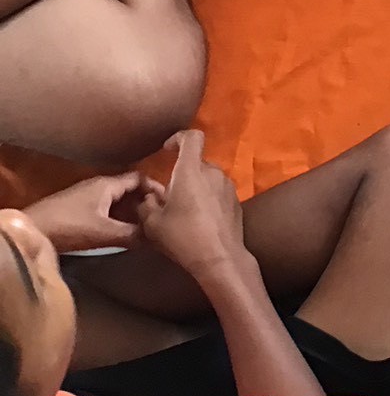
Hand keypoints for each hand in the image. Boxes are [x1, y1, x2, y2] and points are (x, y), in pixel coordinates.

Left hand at [28, 173, 164, 252]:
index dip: (156, 189)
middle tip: (161, 219)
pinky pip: (107, 210)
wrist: (33, 231)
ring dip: (131, 213)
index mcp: (108, 184)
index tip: (170, 204)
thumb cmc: (69, 226)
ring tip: (146, 228)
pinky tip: (123, 233)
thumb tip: (158, 238)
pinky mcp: (79, 210)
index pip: (140, 179)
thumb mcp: (104, 232)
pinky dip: (118, 219)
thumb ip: (131, 234)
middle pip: (130, 190)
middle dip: (145, 204)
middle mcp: (100, 186)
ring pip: (118, 202)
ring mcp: (88, 198)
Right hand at [138, 131, 243, 278]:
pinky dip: (208, 198)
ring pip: (208, 178)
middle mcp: (212, 172)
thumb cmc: (183, 237)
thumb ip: (146, 205)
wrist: (219, 258)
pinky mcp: (237, 200)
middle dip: (183, 175)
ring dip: (196, 188)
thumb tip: (149, 197)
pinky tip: (201, 220)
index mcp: (191, 170)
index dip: (179, 138)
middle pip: (196, 163)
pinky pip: (218, 192)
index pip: (192, 137)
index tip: (167, 149)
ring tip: (185, 212)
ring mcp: (228, 185)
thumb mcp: (153, 224)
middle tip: (170, 197)